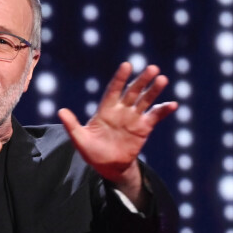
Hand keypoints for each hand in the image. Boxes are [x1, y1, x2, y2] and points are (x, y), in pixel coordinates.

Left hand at [58, 62, 176, 203]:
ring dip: (153, 90)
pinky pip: (155, 116)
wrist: (108, 167)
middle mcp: (121, 110)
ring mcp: (133, 118)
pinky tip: (173, 104)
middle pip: (132, 92)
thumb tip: (60, 111)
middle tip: (152, 68)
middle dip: (141, 80)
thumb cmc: (92, 152)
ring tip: (162, 79)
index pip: (113, 90)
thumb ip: (72, 125)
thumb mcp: (80, 140)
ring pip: (145, 100)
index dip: (120, 78)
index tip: (127, 66)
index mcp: (105, 110)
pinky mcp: (144, 128)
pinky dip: (164, 110)